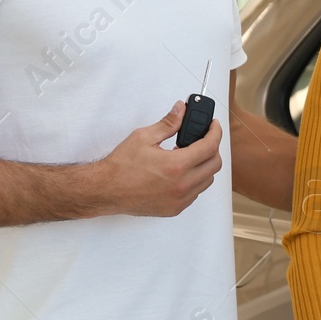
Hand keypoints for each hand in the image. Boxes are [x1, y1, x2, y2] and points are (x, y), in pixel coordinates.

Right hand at [100, 101, 223, 216]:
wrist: (106, 191)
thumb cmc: (120, 167)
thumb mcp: (144, 137)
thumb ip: (168, 123)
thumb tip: (181, 111)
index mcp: (176, 166)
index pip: (210, 146)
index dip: (215, 132)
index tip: (213, 126)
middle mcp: (182, 185)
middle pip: (214, 164)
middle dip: (212, 148)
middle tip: (202, 139)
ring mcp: (179, 200)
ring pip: (207, 180)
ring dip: (204, 166)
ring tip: (187, 156)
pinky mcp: (174, 209)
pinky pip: (195, 193)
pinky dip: (195, 180)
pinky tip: (181, 172)